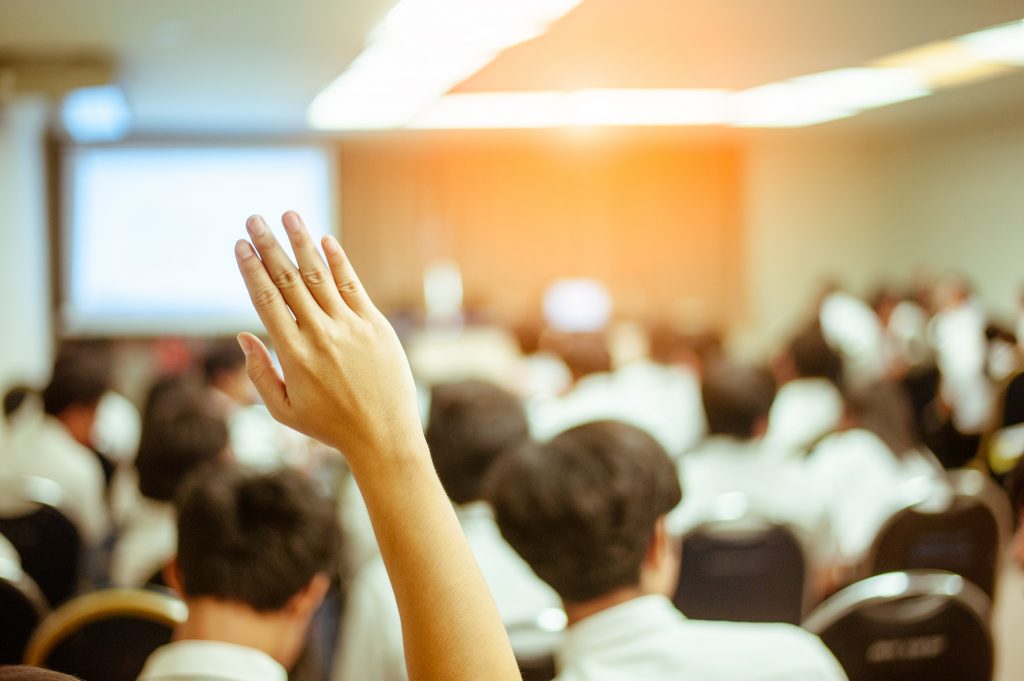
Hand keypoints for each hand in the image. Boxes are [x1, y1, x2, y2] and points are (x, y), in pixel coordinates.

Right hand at [234, 212, 424, 463]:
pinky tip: (325, 240)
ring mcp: (350, 327)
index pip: (266, 300)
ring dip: (302, 242)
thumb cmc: (330, 425)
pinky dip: (339, 261)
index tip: (240, 245)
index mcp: (293, 354)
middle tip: (254, 218)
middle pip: (289, 280)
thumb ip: (260, 373)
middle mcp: (320, 334)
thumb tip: (242, 335)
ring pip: (320, 276)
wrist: (384, 435)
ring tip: (288, 214)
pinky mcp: (376, 325)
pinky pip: (353, 286)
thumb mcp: (284, 410)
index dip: (251, 268)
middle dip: (269, 245)